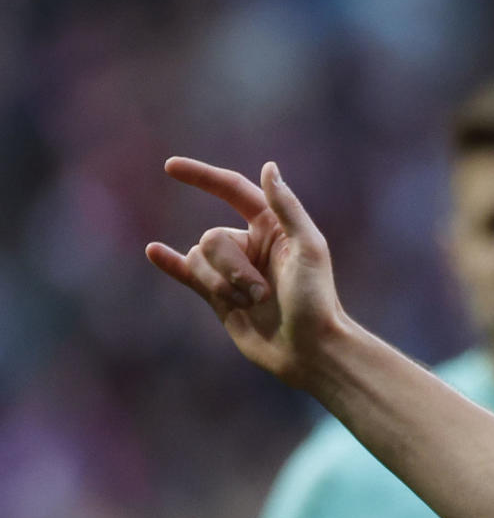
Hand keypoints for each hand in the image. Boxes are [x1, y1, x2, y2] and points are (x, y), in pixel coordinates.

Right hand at [145, 158, 342, 386]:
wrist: (309, 350)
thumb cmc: (317, 300)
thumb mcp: (309, 249)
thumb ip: (287, 208)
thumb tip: (267, 168)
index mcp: (273, 226)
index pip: (232, 191)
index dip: (202, 177)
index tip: (170, 167)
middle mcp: (250, 244)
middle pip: (212, 239)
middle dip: (232, 268)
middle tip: (263, 294)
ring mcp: (232, 270)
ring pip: (198, 261)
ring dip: (221, 285)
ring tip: (254, 305)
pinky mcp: (218, 296)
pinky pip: (186, 273)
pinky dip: (169, 263)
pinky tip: (153, 251)